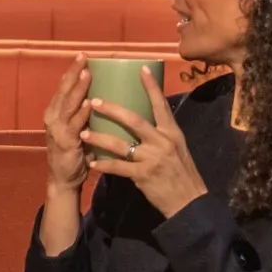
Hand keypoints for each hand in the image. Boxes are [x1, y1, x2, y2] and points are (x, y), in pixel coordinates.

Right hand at [42, 55, 92, 191]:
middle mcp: (53, 117)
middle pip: (64, 90)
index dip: (72, 70)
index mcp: (56, 111)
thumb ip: (87, 114)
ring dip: (78, 89)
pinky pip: (74, 124)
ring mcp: (57, 129)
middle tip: (83, 57)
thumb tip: (110, 97)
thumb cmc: (76, 151)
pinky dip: (81, 113)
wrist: (64, 178)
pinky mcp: (65, 142)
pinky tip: (89, 103)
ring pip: (68, 104)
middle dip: (74, 72)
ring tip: (87, 74)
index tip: (82, 55)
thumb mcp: (79, 128)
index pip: (64, 86)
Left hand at [83, 65, 208, 218]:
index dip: (150, 86)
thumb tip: (146, 115)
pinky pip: (118, 168)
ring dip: (99, 138)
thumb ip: (162, 133)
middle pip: (133, 120)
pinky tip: (92, 163)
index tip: (140, 68)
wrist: (189, 203)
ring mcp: (152, 159)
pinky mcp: (143, 176)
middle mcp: (162, 142)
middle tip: (93, 101)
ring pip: (120, 144)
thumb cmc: (182, 172)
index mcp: (171, 132)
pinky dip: (104, 165)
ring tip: (83, 133)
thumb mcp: (177, 147)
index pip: (160, 104)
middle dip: (111, 110)